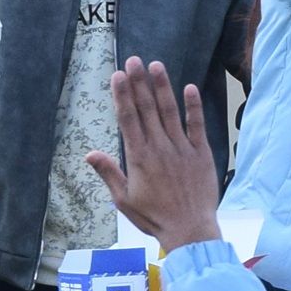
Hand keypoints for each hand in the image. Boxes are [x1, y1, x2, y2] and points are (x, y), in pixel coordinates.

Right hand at [83, 57, 223, 252]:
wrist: (190, 230)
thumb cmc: (154, 217)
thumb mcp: (124, 200)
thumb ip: (109, 173)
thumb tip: (90, 153)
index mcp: (138, 158)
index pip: (128, 119)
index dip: (122, 95)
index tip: (117, 75)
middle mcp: (159, 148)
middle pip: (147, 109)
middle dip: (139, 83)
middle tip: (133, 60)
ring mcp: (181, 148)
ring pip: (169, 112)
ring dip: (162, 87)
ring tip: (156, 65)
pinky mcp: (201, 153)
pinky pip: (196, 126)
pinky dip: (193, 107)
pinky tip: (189, 88)